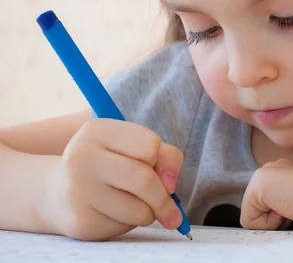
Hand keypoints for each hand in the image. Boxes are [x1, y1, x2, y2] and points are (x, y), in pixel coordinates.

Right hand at [39, 119, 183, 240]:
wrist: (58, 193)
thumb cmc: (109, 165)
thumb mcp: (134, 148)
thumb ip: (165, 157)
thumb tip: (170, 186)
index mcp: (97, 131)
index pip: (151, 145)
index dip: (159, 159)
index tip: (153, 165)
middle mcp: (82, 157)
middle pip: (145, 179)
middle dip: (163, 196)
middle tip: (168, 202)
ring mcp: (78, 190)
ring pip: (139, 209)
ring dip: (149, 211)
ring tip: (136, 204)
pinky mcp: (81, 220)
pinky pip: (125, 225)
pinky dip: (131, 222)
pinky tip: (115, 212)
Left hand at [240, 159, 292, 230]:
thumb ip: (287, 201)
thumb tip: (276, 217)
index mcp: (282, 171)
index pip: (266, 207)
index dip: (283, 218)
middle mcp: (270, 168)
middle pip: (256, 211)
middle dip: (275, 218)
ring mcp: (263, 173)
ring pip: (252, 216)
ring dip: (274, 221)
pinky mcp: (259, 184)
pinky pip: (249, 221)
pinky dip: (270, 224)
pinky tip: (289, 209)